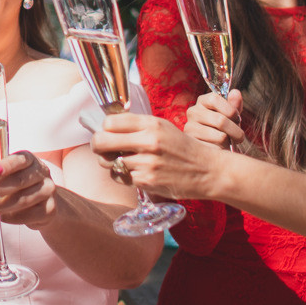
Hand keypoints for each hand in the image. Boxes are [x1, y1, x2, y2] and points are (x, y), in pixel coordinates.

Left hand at [0, 150, 60, 227]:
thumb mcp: (3, 174)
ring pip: (23, 200)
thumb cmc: (18, 185)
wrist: (43, 203)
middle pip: (19, 181)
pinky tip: (3, 218)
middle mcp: (42, 173)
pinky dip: (13, 218)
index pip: (19, 160)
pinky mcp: (50, 209)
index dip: (6, 165)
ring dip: (1, 206)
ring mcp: (48, 191)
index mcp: (29, 159)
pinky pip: (30, 215)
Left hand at [90, 111, 225, 201]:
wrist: (208, 171)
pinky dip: (122, 175)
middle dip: (97, 145)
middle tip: (101, 148)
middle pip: (101, 141)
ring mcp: (148, 163)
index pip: (109, 122)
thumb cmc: (183, 147)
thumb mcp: (163, 127)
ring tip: (120, 161)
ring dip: (109, 162)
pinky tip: (133, 172)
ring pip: (108, 162)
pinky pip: (121, 177)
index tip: (107, 132)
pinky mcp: (148, 181)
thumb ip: (137, 125)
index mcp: (151, 124)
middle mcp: (149, 141)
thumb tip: (106, 126)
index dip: (104, 128)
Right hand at [183, 91, 243, 149]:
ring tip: (229, 143)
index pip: (215, 99)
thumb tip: (236, 92)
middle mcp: (193, 112)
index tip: (238, 118)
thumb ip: (234, 105)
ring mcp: (190, 128)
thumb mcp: (231, 117)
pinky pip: (214, 148)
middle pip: (220, 120)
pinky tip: (219, 149)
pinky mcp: (192, 144)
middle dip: (236, 131)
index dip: (230, 109)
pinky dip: (221, 150)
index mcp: (203, 101)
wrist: (214, 148)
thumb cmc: (223, 129)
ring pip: (220, 136)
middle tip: (240, 137)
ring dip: (229, 142)